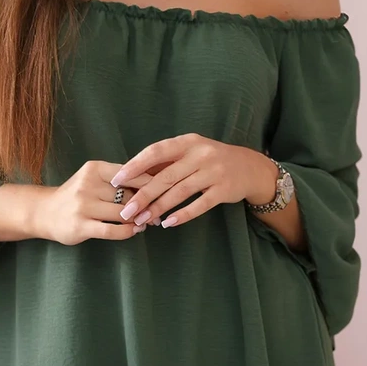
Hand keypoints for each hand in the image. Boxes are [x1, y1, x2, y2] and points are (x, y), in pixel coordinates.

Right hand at [38, 160, 156, 244]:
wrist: (44, 212)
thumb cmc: (75, 195)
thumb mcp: (93, 178)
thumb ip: (118, 179)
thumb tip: (154, 184)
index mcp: (94, 169)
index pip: (131, 174)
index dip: (150, 184)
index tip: (163, 191)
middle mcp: (88, 185)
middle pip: (129, 196)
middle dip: (146, 205)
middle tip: (157, 212)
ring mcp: (83, 206)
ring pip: (123, 213)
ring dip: (139, 220)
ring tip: (146, 222)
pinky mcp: (81, 226)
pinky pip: (114, 231)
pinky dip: (128, 232)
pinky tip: (133, 231)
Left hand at [109, 134, 275, 228]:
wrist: (249, 167)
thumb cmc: (210, 159)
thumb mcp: (190, 152)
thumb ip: (165, 162)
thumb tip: (132, 175)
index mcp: (187, 142)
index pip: (156, 152)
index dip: (135, 166)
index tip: (117, 180)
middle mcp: (201, 154)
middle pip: (166, 176)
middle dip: (143, 195)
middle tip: (126, 210)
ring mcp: (214, 172)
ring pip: (180, 192)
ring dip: (159, 208)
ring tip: (143, 220)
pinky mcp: (224, 190)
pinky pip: (200, 205)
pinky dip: (183, 215)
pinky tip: (168, 223)